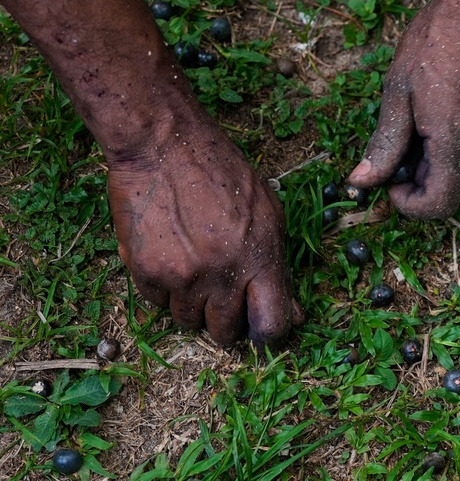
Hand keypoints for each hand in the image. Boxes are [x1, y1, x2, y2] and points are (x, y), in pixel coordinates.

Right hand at [107, 121, 302, 345]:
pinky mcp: (146, 272)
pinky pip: (156, 303)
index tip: (260, 328)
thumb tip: (293, 315)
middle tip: (221, 293)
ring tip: (193, 267)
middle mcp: (223, 274)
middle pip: (225, 333)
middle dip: (225, 319)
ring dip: (192, 304)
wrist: (164, 146)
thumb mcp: (269, 214)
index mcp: (261, 259)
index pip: (271, 326)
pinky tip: (169, 255)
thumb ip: (277, 266)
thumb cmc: (223, 174)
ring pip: (187, 321)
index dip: (267, 334)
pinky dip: (163, 289)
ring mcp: (183, 276)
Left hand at [347, 0, 459, 217]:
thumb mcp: (399, 90)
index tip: (393, 184)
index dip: (411, 206)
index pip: (439, 205)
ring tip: (432, 96)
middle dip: (421, 166)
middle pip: (450, 178)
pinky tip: (456, 88)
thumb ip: (384, 143)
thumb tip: (360, 182)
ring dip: (443, 143)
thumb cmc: (439, 36)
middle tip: (404, 122)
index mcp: (454, 141)